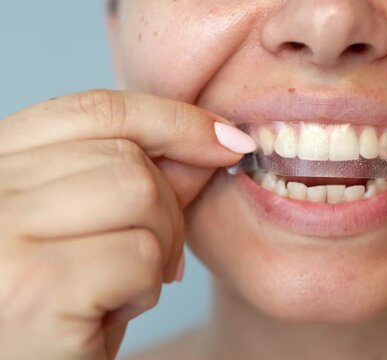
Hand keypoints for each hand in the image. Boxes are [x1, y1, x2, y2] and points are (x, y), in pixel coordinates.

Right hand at [0, 90, 254, 358]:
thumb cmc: (58, 308)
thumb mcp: (95, 230)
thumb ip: (146, 178)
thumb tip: (217, 136)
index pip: (96, 109)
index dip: (172, 118)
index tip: (227, 137)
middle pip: (128, 157)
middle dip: (167, 210)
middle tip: (149, 262)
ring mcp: (1, 235)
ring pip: (141, 196)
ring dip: (157, 251)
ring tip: (120, 288)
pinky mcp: (33, 286)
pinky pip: (140, 257)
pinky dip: (144, 290)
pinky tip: (106, 314)